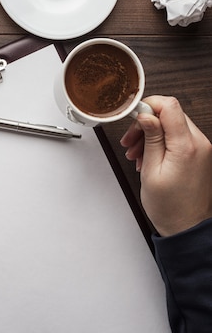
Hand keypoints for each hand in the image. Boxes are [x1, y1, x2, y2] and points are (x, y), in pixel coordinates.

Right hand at [120, 96, 211, 235]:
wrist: (186, 226)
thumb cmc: (169, 206)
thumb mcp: (151, 170)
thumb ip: (151, 138)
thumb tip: (146, 115)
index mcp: (187, 146)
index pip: (170, 106)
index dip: (148, 106)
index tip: (133, 118)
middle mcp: (199, 143)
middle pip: (170, 114)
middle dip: (146, 124)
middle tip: (130, 141)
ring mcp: (202, 148)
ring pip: (173, 125)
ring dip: (151, 134)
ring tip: (136, 154)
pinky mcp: (199, 154)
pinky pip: (178, 138)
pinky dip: (161, 142)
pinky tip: (148, 157)